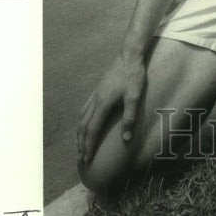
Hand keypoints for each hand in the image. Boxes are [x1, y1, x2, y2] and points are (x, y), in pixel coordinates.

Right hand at [77, 50, 146, 165]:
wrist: (129, 56)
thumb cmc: (133, 76)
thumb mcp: (134, 97)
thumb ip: (129, 117)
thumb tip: (126, 139)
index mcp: (103, 104)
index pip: (92, 130)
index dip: (89, 146)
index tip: (86, 159)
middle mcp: (95, 100)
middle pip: (84, 126)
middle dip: (82, 143)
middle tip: (81, 158)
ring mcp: (95, 95)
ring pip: (82, 118)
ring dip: (80, 134)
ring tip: (80, 145)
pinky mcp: (98, 91)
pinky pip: (85, 109)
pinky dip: (82, 121)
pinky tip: (85, 124)